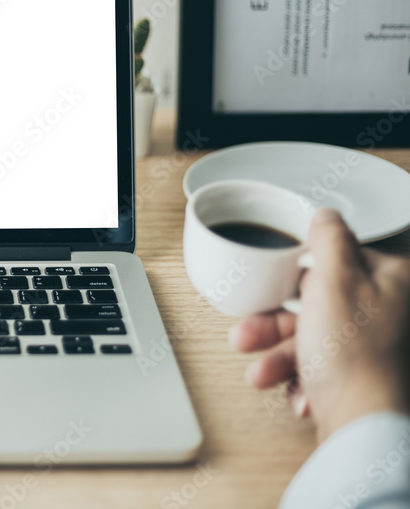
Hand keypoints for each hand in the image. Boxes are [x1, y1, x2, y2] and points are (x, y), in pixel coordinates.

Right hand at [230, 208, 409, 442]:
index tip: (280, 282)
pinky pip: (321, 371)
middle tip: (249, 331)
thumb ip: (328, 238)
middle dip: (278, 322)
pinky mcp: (363, 382)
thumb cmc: (356, 358)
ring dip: (280, 355)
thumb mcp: (332, 279)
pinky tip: (296, 393)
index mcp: (394, 281)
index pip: (342, 258)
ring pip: (316, 340)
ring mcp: (379, 351)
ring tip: (260, 371)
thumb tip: (325, 215)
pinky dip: (301, 380)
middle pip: (321, 303)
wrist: (364, 427)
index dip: (303, 272)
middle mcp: (392, 314)